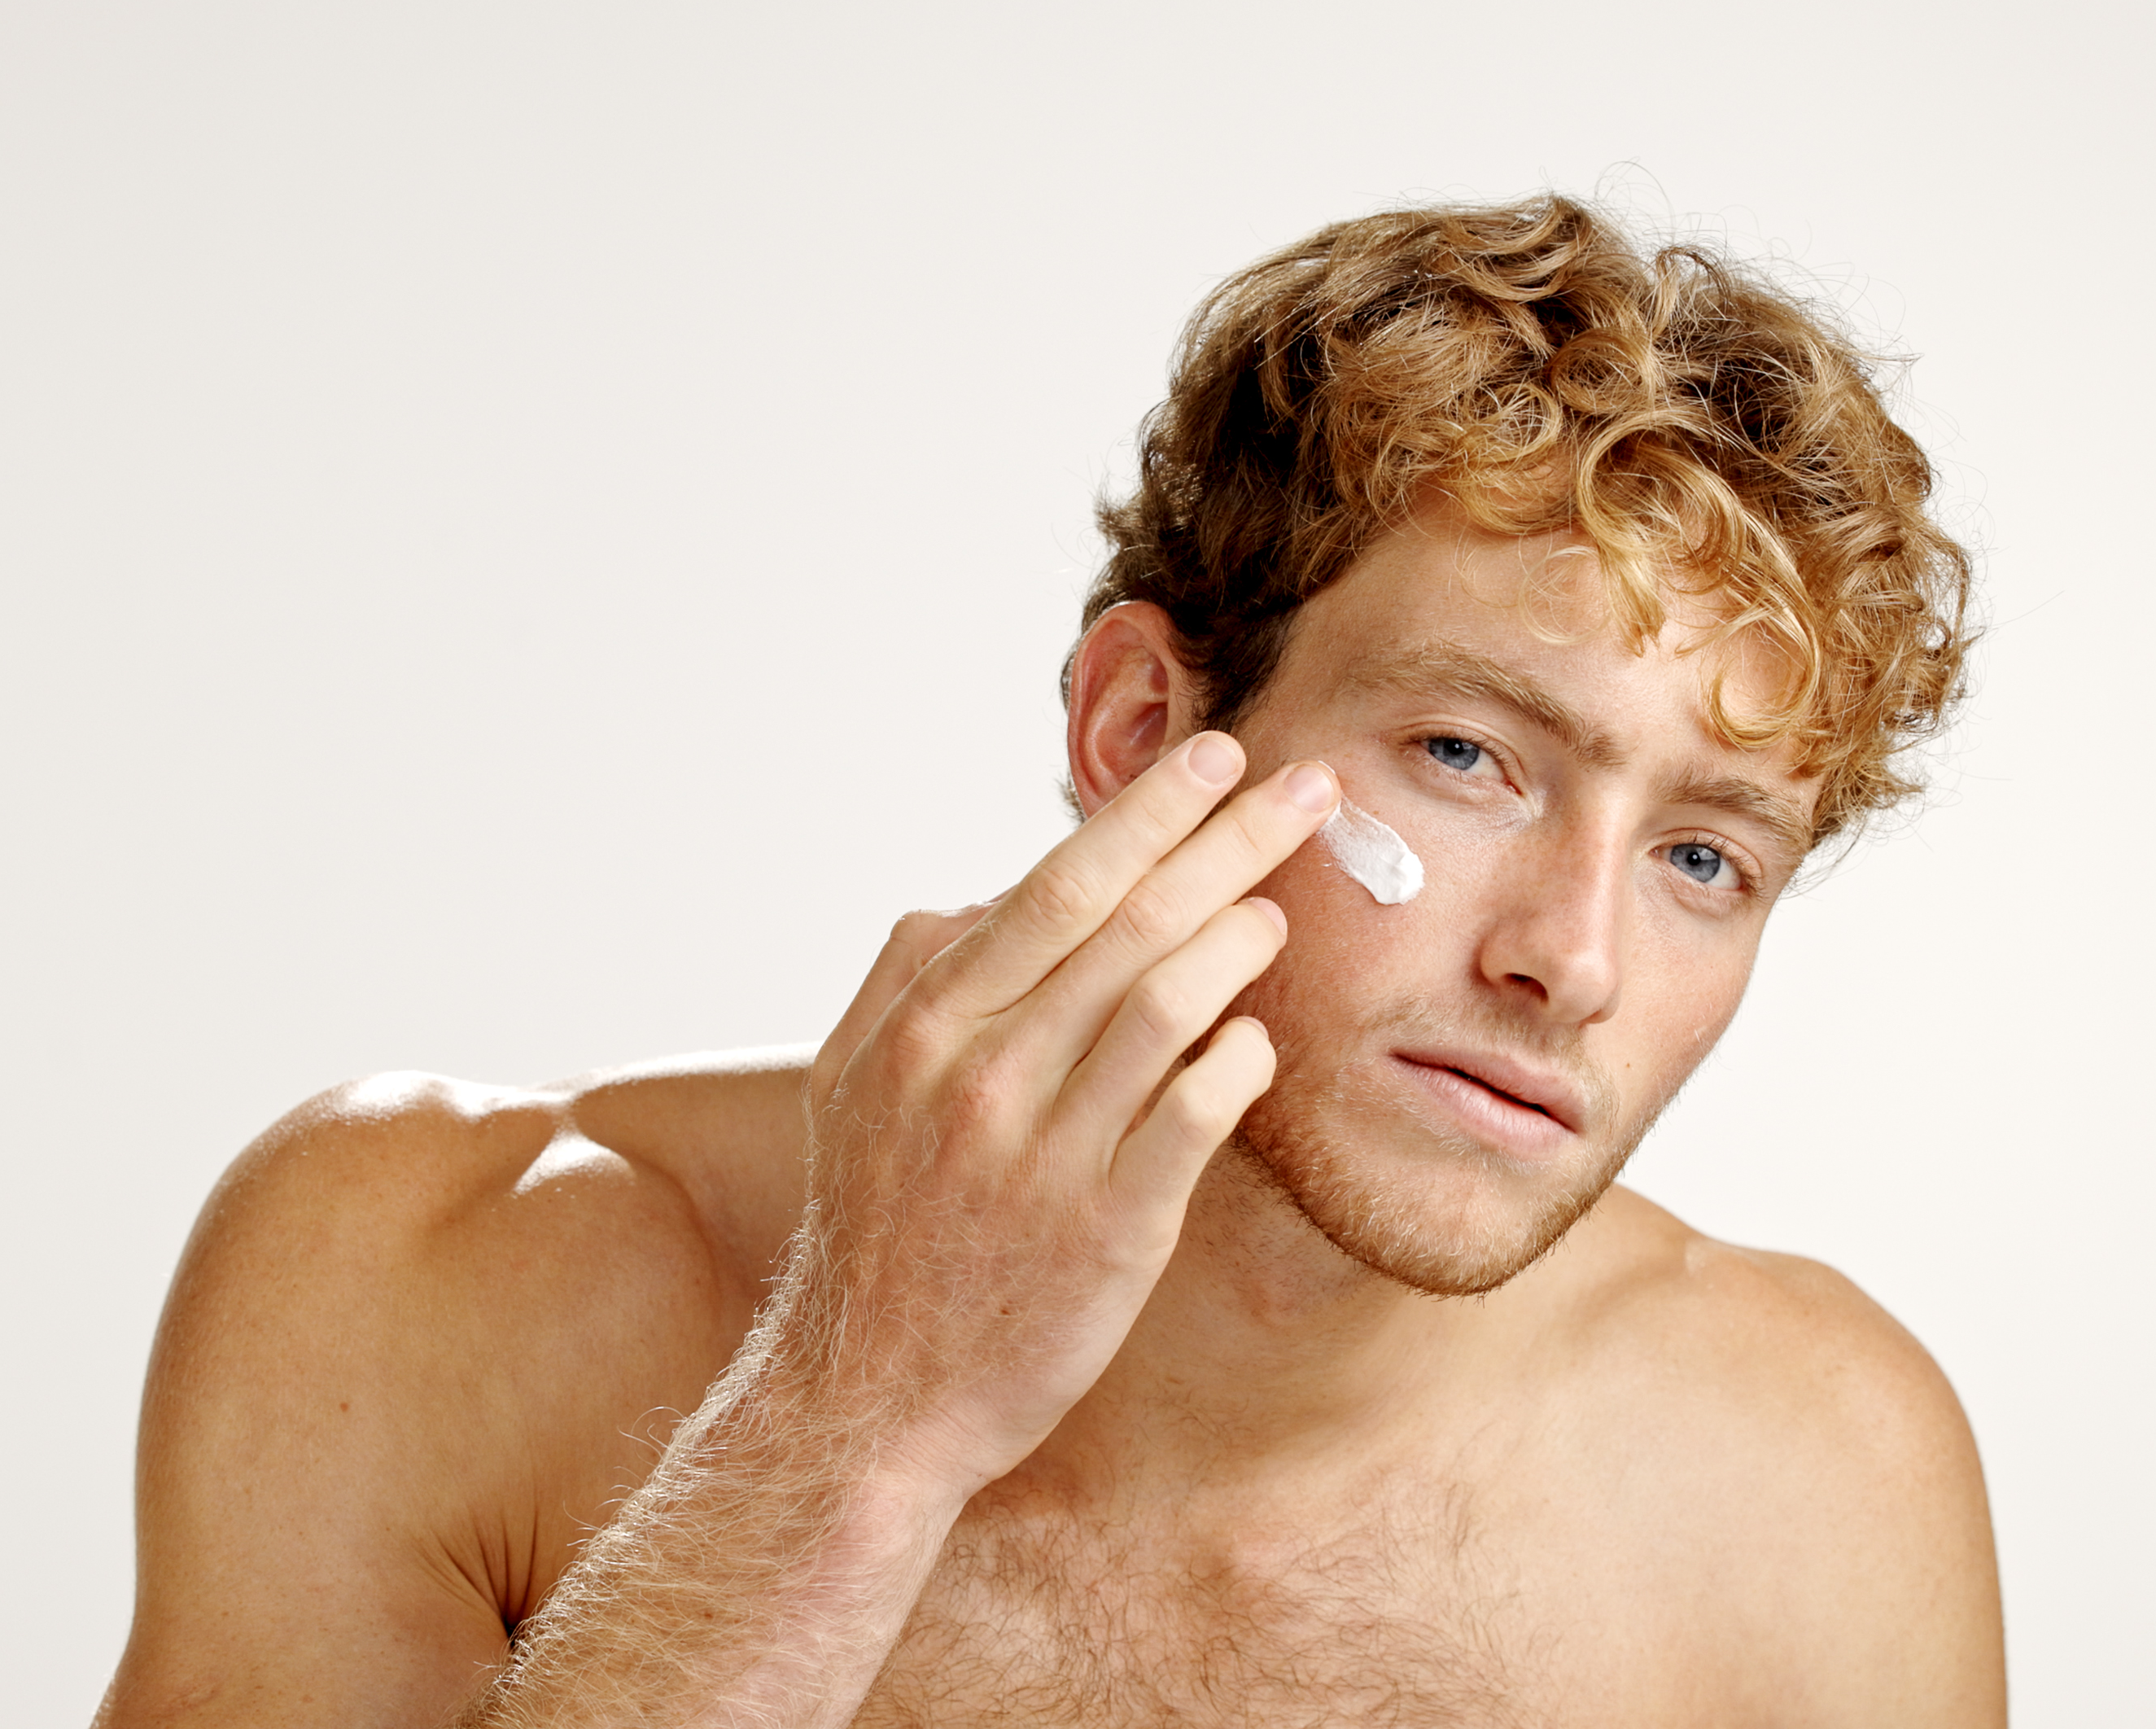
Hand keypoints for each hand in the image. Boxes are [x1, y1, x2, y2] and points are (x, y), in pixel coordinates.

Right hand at [778, 732, 1337, 1498]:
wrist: (867, 1399)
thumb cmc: (874, 1231)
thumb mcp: (849, 1084)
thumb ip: (912, 976)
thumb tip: (989, 891)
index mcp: (926, 1025)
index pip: (1058, 885)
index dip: (1147, 813)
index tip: (1215, 757)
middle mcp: (983, 1074)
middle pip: (1130, 922)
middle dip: (1228, 839)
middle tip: (1306, 790)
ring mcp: (1046, 1152)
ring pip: (1169, 1004)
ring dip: (1240, 938)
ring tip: (1279, 907)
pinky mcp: (1109, 1230)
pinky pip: (1197, 1115)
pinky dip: (1239, 1058)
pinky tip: (1258, 1035)